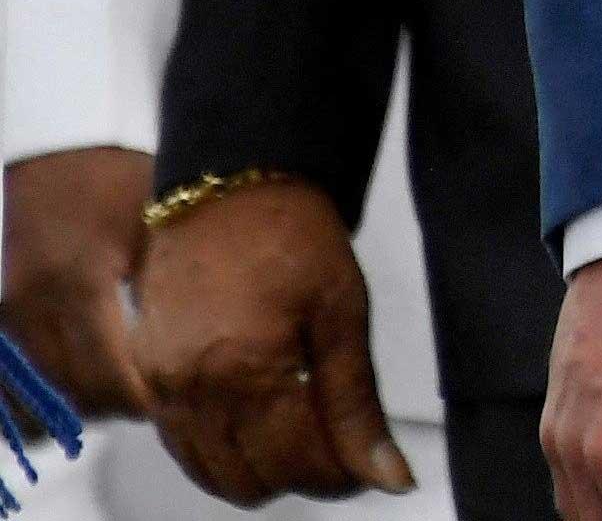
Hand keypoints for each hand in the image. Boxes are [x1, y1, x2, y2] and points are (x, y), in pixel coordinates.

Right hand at [2, 148, 148, 416]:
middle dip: (114, 407)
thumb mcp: (156, 228)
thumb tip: (186, 354)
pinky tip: (86, 381)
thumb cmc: (121, 181)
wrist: (62, 147)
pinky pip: (19, 372)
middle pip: (69, 389)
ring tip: (126, 394)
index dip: (139, 400)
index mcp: (81, 282)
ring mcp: (12, 309)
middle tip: (157, 403)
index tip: (173, 404)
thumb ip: (164, 292)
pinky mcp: (3, 311)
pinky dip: (49, 387)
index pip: (107, 371)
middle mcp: (36, 303)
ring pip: (39, 389)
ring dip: (80, 402)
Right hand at [126, 173, 409, 499]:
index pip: (298, 467)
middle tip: (339, 443)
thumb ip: (359, 407)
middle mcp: (192, 389)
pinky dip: (221, 450)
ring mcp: (160, 386)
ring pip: (211, 475)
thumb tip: (390, 476)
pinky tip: (259, 419)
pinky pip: (181, 445)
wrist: (228, 185)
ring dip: (260, 468)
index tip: (368, 461)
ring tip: (304, 429)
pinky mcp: (144, 377)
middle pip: (251, 481)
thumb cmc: (291, 234)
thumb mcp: (345, 315)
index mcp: (247, 373)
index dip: (344, 475)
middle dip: (303, 474)